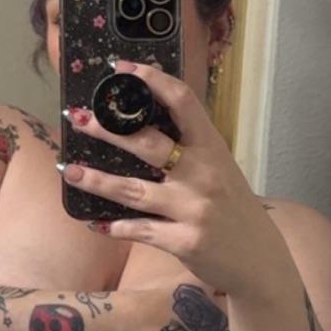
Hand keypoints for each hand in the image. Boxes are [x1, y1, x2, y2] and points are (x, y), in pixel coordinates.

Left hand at [59, 59, 280, 297]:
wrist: (259, 261)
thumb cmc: (234, 209)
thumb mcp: (221, 170)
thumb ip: (190, 148)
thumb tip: (143, 122)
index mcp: (213, 148)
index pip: (182, 102)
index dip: (151, 81)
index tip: (121, 68)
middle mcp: (203, 175)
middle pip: (148, 144)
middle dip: (107, 129)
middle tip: (76, 118)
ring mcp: (193, 209)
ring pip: (133, 191)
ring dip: (97, 181)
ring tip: (71, 171)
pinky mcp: (184, 241)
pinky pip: (140, 230)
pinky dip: (116, 227)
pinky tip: (96, 223)